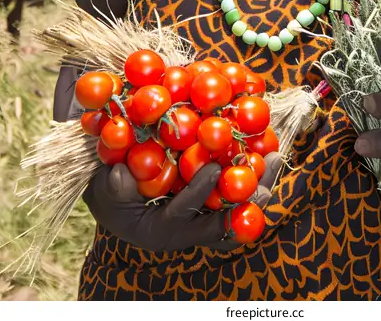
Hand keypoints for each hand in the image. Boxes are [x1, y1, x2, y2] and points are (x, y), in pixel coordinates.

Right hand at [82, 151, 280, 252]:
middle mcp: (188, 229)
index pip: (183, 213)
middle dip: (247, 201)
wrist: (115, 195)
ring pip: (238, 208)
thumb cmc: (108, 190)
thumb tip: (123, 175)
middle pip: (224, 222)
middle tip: (265, 179)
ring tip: (276, 158)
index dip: (199, 191)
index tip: (214, 168)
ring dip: (258, 185)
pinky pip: (238, 193)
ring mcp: (203, 217)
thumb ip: (113, 186)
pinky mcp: (212, 203)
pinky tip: (266, 151)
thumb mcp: (104, 189)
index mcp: (161, 229)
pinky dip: (251, 173)